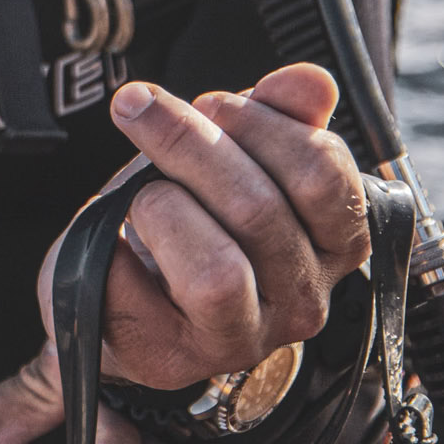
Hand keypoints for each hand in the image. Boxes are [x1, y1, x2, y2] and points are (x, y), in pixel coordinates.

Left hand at [39, 63, 370, 391]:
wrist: (119, 287)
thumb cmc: (188, 215)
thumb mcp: (233, 152)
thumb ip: (278, 114)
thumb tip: (312, 84)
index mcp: (333, 244)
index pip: (324, 177)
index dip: (262, 125)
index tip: (211, 103)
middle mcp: (302, 302)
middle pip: (259, 211)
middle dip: (189, 144)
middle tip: (142, 112)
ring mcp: (240, 339)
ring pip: (216, 272)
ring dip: (162, 206)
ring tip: (142, 197)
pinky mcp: (170, 360)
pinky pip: (136, 292)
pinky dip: (109, 246)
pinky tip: (113, 238)